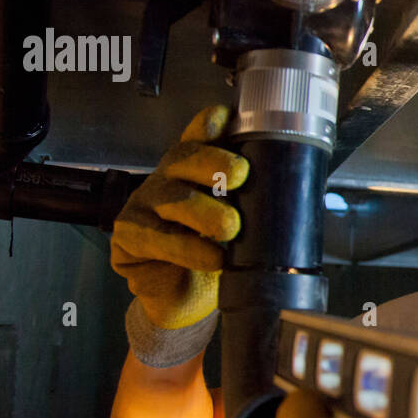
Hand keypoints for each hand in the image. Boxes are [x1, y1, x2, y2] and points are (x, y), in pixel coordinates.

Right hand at [110, 105, 248, 328]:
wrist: (187, 299)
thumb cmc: (213, 255)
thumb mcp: (241, 225)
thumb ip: (255, 200)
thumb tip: (290, 186)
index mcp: (194, 170)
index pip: (198, 136)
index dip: (208, 123)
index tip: (226, 117)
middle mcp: (167, 180)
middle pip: (184, 156)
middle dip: (214, 162)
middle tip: (239, 175)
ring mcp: (144, 205)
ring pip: (172, 198)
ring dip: (205, 212)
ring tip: (230, 228)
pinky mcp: (128, 237)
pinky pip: (154, 238)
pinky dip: (187, 249)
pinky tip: (211, 258)